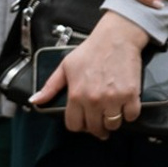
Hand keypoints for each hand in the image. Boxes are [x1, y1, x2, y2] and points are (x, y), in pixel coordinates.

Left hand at [33, 11, 147, 137]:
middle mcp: (93, 100)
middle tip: (100, 122)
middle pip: (95, 128)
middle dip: (97, 128)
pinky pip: (131, 115)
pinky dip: (129, 114)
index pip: (75, 125)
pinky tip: (126, 107)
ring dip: (113, 122)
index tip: (85, 122)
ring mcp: (113, 98)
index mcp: (76, 95)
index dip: (79, 125)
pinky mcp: (130, 94)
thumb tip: (36, 100)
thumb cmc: (91, 50)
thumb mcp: (65, 66)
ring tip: (113, 114)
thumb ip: (50, 86)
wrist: (117, 37)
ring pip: (113, 125)